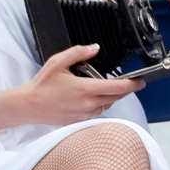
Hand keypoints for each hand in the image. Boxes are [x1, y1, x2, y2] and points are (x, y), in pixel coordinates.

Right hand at [19, 45, 142, 123]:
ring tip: (99, 88)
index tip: (141, 82)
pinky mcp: (79, 121)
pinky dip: (98, 105)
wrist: (29, 105)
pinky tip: (88, 98)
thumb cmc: (42, 85)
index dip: (133, 85)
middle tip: (123, 82)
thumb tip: (94, 48)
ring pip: (107, 106)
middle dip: (123, 90)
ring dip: (109, 97)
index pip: (118, 88)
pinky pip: (96, 113)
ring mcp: (84, 115)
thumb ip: (79, 52)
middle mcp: (88, 104)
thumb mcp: (58, 62)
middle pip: (116, 98)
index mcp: (85, 89)